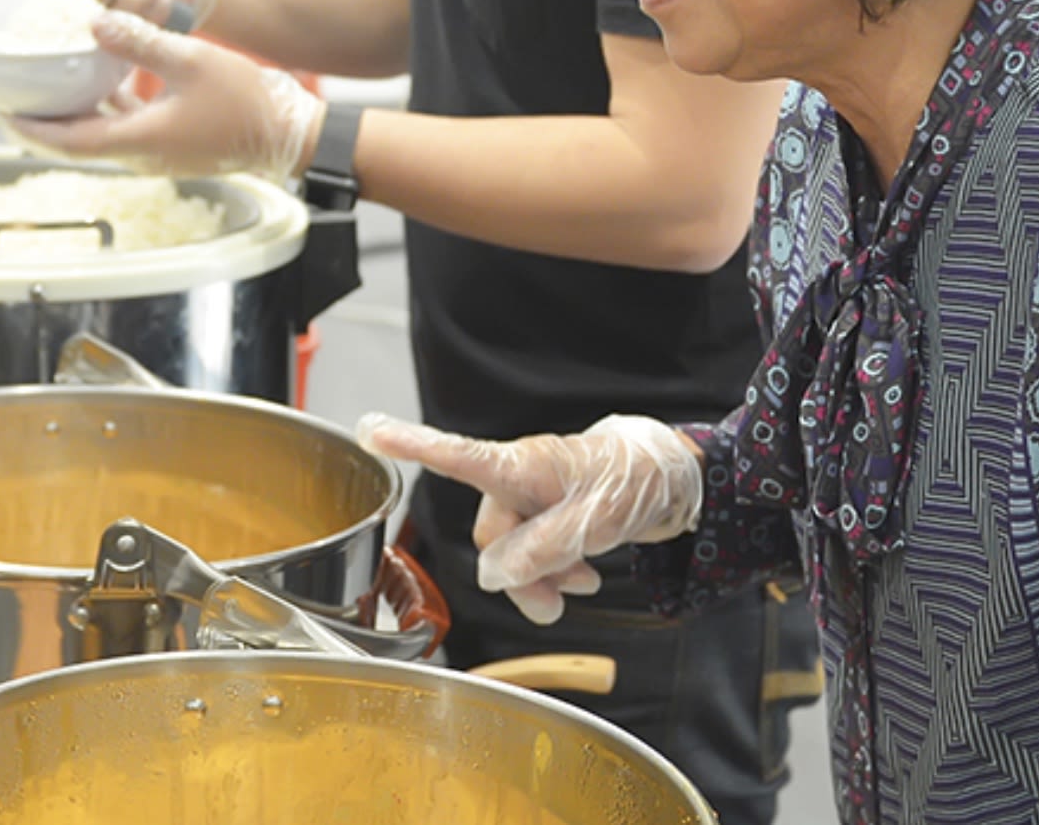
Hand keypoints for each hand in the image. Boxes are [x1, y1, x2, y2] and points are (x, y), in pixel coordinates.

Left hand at [8, 11, 318, 175]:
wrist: (289, 134)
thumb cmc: (248, 103)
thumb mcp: (191, 60)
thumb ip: (140, 40)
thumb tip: (96, 21)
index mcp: (140, 140)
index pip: (69, 142)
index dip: (31, 129)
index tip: (2, 113)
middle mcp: (141, 154)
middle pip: (75, 142)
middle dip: (41, 122)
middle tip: (12, 97)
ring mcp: (155, 152)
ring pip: (97, 134)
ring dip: (71, 113)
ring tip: (46, 85)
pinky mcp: (168, 143)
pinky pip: (123, 127)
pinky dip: (104, 107)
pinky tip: (99, 79)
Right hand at [358, 414, 700, 624]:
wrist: (668, 480)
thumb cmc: (632, 482)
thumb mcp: (595, 521)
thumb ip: (542, 547)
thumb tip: (493, 575)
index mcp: (524, 465)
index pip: (458, 457)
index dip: (410, 446)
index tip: (370, 433)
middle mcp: (518, 477)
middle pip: (490, 537)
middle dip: (519, 576)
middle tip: (556, 605)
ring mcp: (530, 496)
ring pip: (512, 552)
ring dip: (542, 578)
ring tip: (582, 586)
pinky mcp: (544, 512)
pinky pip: (532, 550)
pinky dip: (554, 571)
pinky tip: (583, 579)